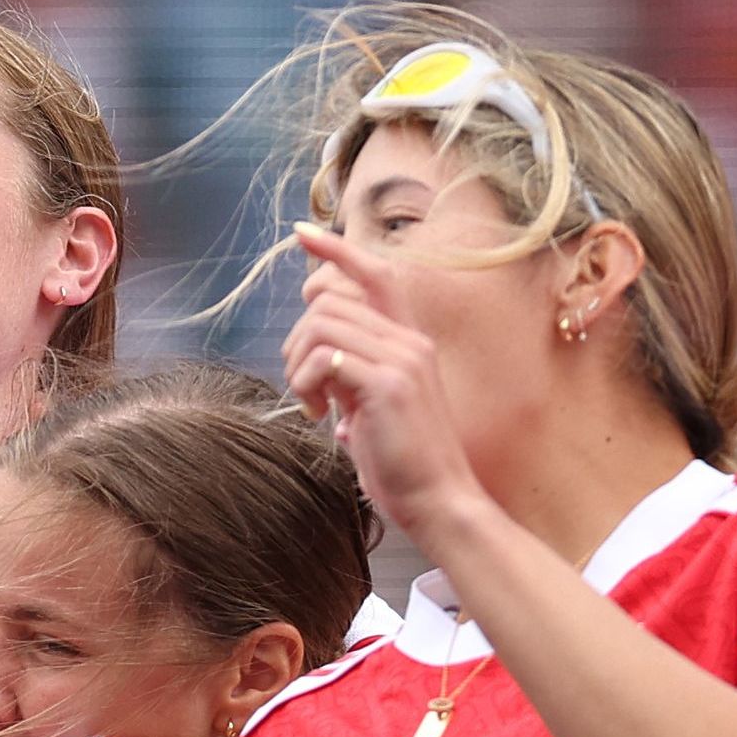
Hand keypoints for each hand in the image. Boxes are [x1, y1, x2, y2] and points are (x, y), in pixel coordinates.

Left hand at [280, 228, 495, 547]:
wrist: (439, 502)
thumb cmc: (404, 466)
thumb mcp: (371, 410)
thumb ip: (351, 380)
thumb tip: (320, 367)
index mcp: (410, 343)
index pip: (376, 275)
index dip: (338, 250)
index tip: (302, 234)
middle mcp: (411, 342)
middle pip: (330, 300)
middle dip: (297, 339)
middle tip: (303, 386)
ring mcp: (403, 360)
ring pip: (322, 324)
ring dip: (298, 364)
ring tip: (312, 403)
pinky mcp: (389, 385)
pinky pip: (324, 359)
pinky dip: (306, 384)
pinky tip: (320, 416)